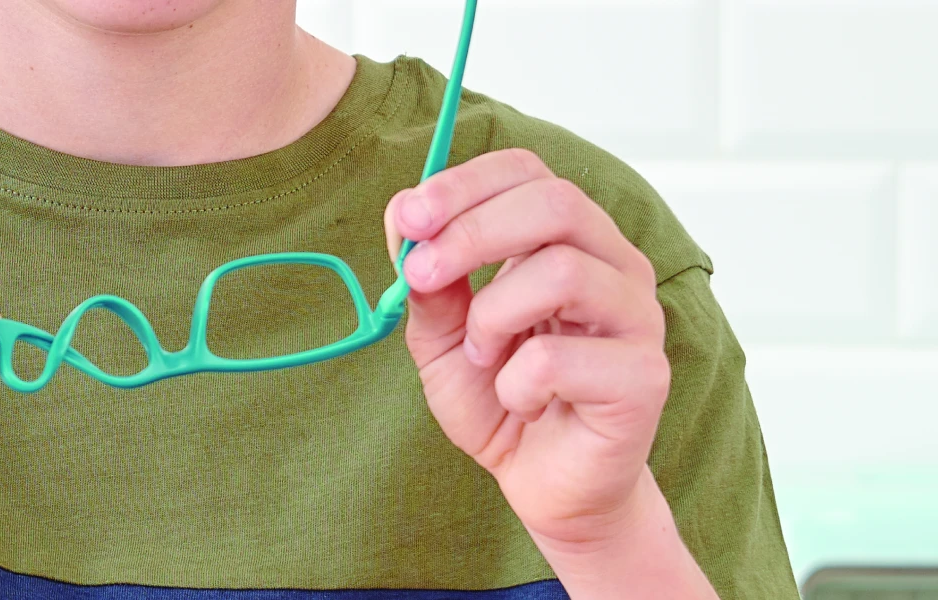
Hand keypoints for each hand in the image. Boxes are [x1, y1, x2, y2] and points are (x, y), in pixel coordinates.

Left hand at [384, 149, 671, 547]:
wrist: (543, 484)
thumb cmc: (502, 399)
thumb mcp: (441, 338)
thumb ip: (428, 284)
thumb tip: (406, 224)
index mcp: (568, 239)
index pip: (528, 172)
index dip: (464, 184)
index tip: (410, 217)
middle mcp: (614, 264)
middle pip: (556, 202)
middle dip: (471, 231)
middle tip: (418, 275)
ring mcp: (637, 317)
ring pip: (563, 270)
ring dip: (494, 315)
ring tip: (484, 355)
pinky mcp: (645, 378)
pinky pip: (561, 359)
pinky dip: (517, 383)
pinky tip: (522, 400)